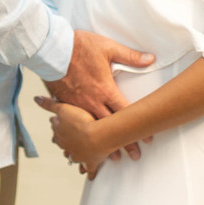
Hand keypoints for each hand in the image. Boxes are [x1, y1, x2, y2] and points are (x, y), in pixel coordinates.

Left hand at [35, 97, 106, 179]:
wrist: (98, 136)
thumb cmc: (82, 121)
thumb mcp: (64, 108)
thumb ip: (50, 104)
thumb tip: (36, 99)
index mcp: (60, 134)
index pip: (56, 131)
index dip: (58, 127)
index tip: (59, 125)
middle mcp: (67, 147)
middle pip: (63, 145)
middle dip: (65, 143)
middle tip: (67, 141)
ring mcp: (79, 156)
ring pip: (74, 158)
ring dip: (74, 157)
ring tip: (74, 158)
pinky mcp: (91, 162)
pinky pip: (89, 169)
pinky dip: (90, 173)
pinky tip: (90, 177)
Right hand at [44, 31, 153, 161]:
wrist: (52, 49)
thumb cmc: (80, 46)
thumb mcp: (108, 48)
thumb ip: (131, 56)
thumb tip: (151, 58)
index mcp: (105, 89)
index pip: (126, 112)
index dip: (138, 127)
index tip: (147, 140)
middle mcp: (92, 101)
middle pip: (111, 127)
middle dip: (123, 143)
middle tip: (134, 156)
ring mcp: (77, 105)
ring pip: (92, 129)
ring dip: (103, 144)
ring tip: (111, 157)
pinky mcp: (65, 104)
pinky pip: (75, 124)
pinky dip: (82, 135)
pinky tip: (85, 143)